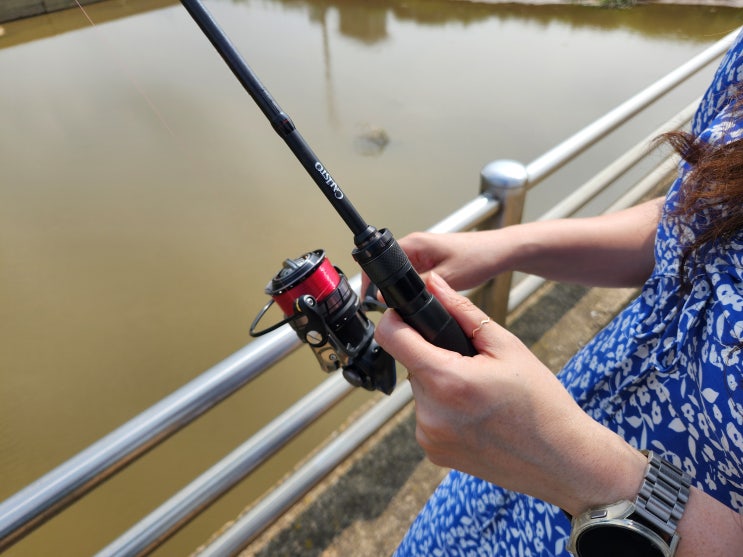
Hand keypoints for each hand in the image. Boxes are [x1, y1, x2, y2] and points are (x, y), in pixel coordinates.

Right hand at [359, 230, 501, 300]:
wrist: (500, 252)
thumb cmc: (479, 256)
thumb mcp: (447, 278)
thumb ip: (418, 289)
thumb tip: (392, 298)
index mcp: (414, 243)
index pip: (380, 260)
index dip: (371, 280)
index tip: (369, 298)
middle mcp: (415, 245)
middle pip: (387, 268)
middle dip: (385, 287)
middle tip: (391, 307)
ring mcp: (423, 253)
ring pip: (401, 274)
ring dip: (402, 288)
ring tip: (410, 302)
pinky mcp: (431, 260)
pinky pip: (413, 275)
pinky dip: (414, 287)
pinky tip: (422, 296)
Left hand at [374, 271, 646, 515]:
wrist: (562, 460)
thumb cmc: (542, 403)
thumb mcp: (506, 347)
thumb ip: (463, 312)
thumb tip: (434, 285)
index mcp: (446, 379)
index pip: (392, 338)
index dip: (395, 319)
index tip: (406, 315)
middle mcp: (430, 411)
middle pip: (412, 364)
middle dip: (434, 356)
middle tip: (472, 364)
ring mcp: (429, 435)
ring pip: (420, 390)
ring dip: (440, 383)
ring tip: (480, 392)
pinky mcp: (433, 451)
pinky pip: (427, 415)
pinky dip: (444, 409)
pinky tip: (477, 414)